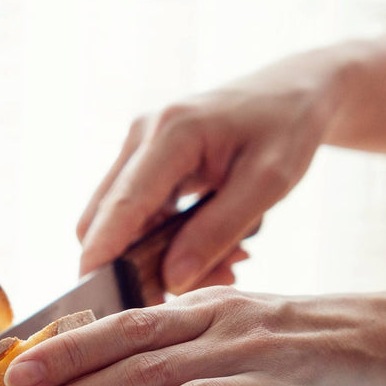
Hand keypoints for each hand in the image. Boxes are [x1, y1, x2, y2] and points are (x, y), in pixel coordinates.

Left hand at [0, 287, 385, 385]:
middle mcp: (225, 335)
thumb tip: (103, 364)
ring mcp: (265, 368)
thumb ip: (175, 344)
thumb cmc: (306, 341)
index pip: (120, 330)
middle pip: (134, 366)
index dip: (64, 352)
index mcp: (203, 314)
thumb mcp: (232, 325)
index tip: (11, 376)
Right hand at [78, 55, 341, 292]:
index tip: (93, 295)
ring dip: (155, 256)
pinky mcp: (145, 162)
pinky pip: (139, 215)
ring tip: (224, 267)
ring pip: (121, 221)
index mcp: (172, 132)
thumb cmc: (288, 127)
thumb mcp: (269, 182)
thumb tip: (171, 280)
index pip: (123, 204)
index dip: (103, 253)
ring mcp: (139, 147)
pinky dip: (165, 241)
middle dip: (132, 264)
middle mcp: (142, 136)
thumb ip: (219, 231)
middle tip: (183, 296)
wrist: (292, 90)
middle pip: (104, 217)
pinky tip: (211, 251)